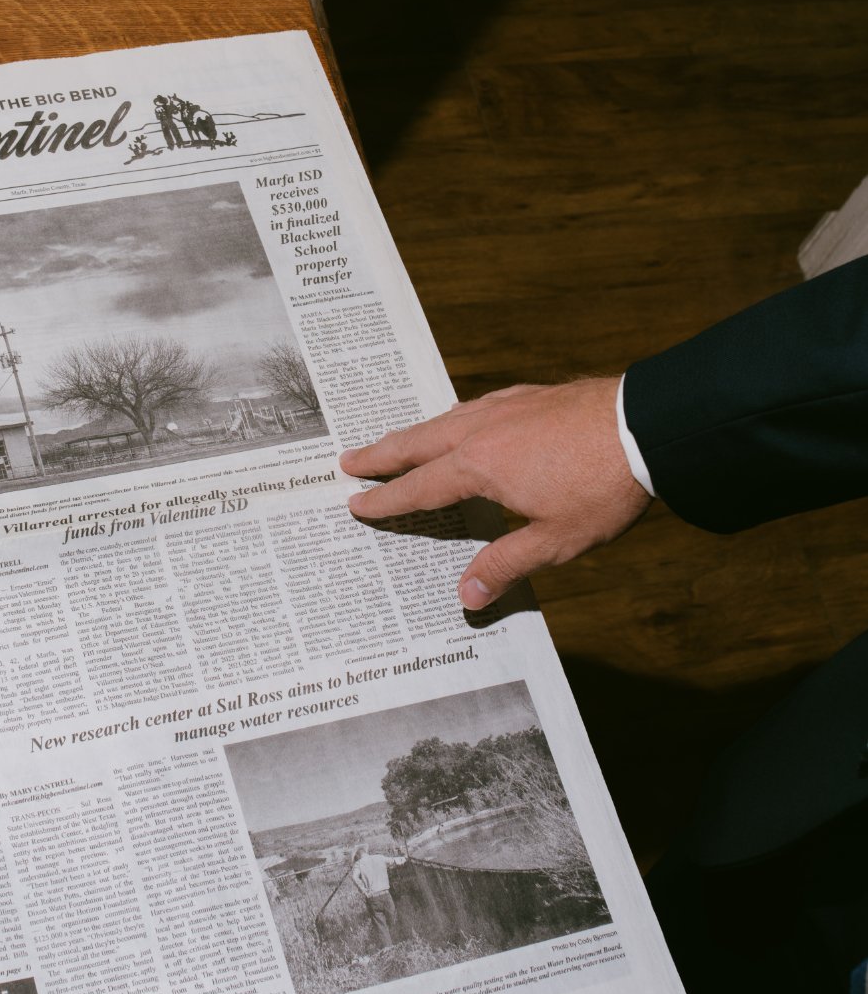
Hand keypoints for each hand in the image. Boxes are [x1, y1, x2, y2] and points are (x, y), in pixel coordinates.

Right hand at [340, 378, 649, 608]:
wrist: (645, 426)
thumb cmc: (602, 487)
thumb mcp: (555, 539)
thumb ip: (506, 565)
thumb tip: (467, 597)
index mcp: (479, 466)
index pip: (419, 488)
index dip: (386, 500)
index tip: (356, 503)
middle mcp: (481, 430)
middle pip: (418, 443)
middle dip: (382, 454)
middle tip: (348, 459)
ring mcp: (505, 408)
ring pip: (444, 419)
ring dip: (414, 433)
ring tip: (397, 441)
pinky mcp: (530, 396)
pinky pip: (474, 406)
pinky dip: (452, 417)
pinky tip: (461, 419)